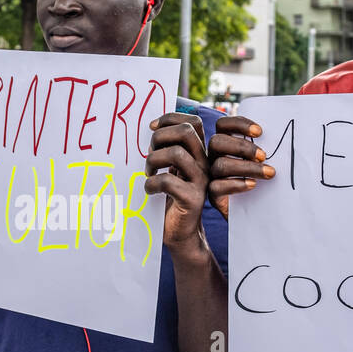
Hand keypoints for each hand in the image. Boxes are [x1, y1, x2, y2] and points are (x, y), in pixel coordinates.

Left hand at [143, 112, 209, 256]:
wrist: (180, 232)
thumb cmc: (169, 197)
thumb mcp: (169, 167)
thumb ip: (165, 148)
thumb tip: (153, 128)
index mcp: (199, 153)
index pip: (193, 121)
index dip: (170, 118)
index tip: (151, 128)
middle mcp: (204, 164)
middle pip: (186, 132)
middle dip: (160, 137)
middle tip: (149, 154)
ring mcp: (200, 181)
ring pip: (176, 154)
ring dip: (153, 160)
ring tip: (148, 174)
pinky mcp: (192, 199)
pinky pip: (168, 181)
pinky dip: (152, 183)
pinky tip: (149, 191)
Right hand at [207, 115, 274, 219]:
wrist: (260, 212)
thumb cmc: (264, 181)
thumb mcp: (264, 161)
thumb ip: (263, 148)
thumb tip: (281, 136)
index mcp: (226, 143)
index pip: (223, 125)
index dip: (239, 124)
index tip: (260, 132)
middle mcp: (215, 156)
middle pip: (217, 142)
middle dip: (242, 147)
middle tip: (263, 156)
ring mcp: (212, 175)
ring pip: (220, 165)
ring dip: (246, 167)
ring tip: (269, 173)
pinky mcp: (213, 195)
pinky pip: (217, 186)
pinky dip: (236, 184)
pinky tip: (253, 185)